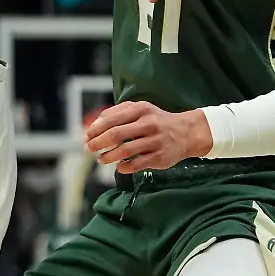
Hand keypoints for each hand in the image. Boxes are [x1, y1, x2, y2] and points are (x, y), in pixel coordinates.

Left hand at [84, 101, 212, 173]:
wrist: (187, 132)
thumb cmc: (157, 120)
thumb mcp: (140, 109)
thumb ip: (117, 112)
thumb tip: (95, 123)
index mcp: (141, 109)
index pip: (112, 119)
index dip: (96, 129)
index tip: (86, 136)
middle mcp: (148, 124)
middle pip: (116, 135)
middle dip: (98, 143)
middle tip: (89, 148)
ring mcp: (155, 141)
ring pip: (125, 151)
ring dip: (108, 156)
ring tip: (101, 159)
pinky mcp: (159, 157)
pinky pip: (136, 164)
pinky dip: (123, 166)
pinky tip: (118, 166)